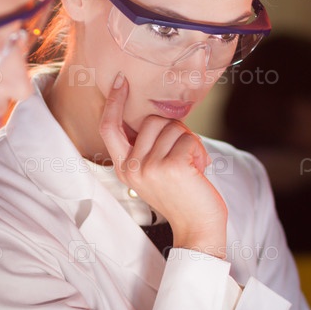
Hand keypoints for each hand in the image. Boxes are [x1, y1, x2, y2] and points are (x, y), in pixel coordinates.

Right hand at [99, 73, 227, 257]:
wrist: (198, 228)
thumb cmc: (182, 196)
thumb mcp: (154, 172)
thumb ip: (147, 148)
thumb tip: (155, 117)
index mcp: (124, 168)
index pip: (110, 128)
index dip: (114, 102)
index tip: (121, 81)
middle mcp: (132, 167)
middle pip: (151, 120)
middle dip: (174, 131)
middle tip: (183, 157)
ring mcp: (149, 167)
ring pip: (172, 128)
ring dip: (189, 143)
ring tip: (191, 167)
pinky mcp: (171, 166)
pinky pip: (188, 139)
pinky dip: (200, 152)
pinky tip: (199, 171)